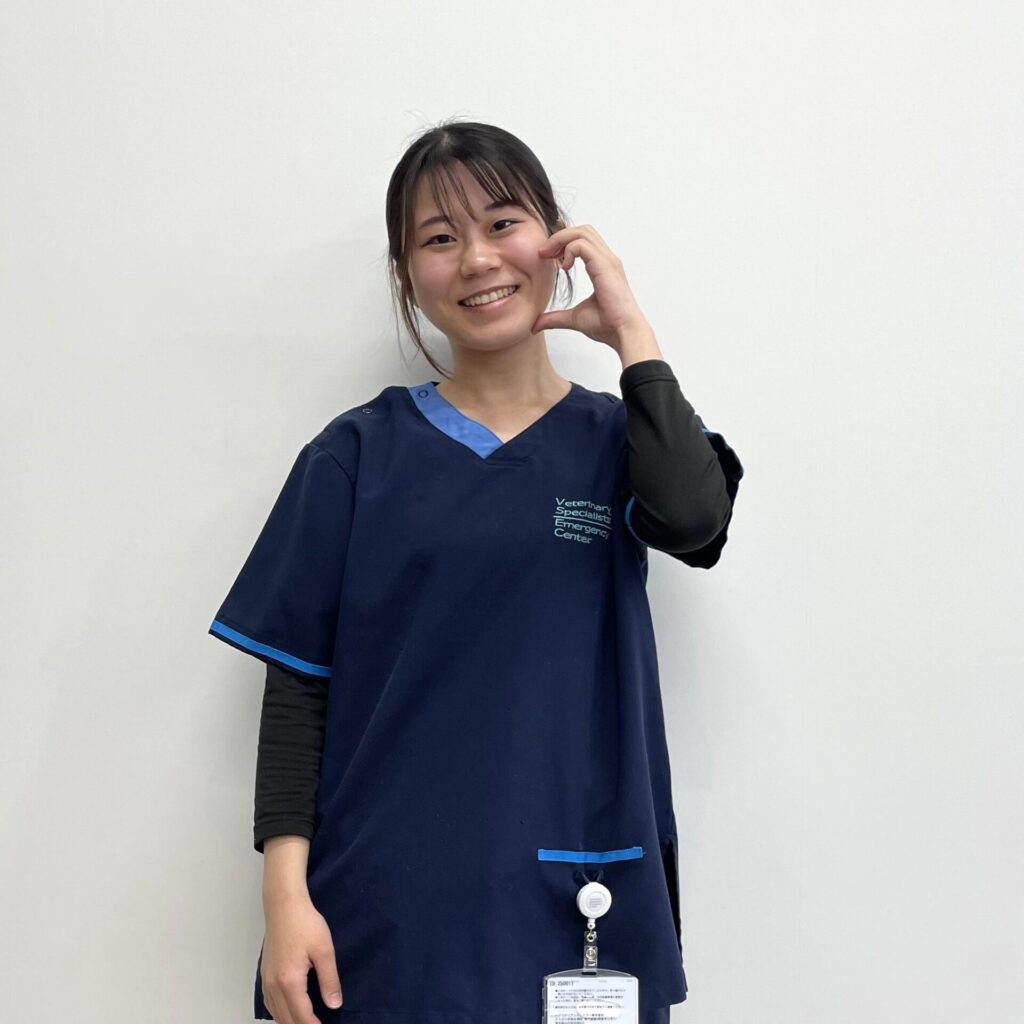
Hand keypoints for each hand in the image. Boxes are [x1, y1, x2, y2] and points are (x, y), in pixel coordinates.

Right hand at [261, 891, 342, 1022]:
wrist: (283, 905)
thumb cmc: (305, 923)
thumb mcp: (324, 950)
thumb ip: (329, 980)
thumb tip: (334, 1005)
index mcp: (290, 982)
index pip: (302, 1017)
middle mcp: (274, 986)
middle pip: (286, 1020)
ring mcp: (266, 981)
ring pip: (276, 1014)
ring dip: (290, 1022)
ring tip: (307, 1021)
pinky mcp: (264, 975)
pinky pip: (269, 1004)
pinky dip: (280, 1013)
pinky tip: (289, 1011)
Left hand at [531, 224, 649, 348]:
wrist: (623, 332)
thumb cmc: (607, 325)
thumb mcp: (574, 318)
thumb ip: (554, 318)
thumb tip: (535, 325)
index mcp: (602, 267)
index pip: (583, 240)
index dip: (563, 242)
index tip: (547, 257)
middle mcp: (607, 259)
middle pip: (582, 230)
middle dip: (560, 236)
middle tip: (544, 253)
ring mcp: (607, 260)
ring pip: (582, 232)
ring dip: (561, 239)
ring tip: (550, 256)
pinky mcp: (605, 265)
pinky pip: (582, 245)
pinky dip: (569, 250)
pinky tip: (564, 267)